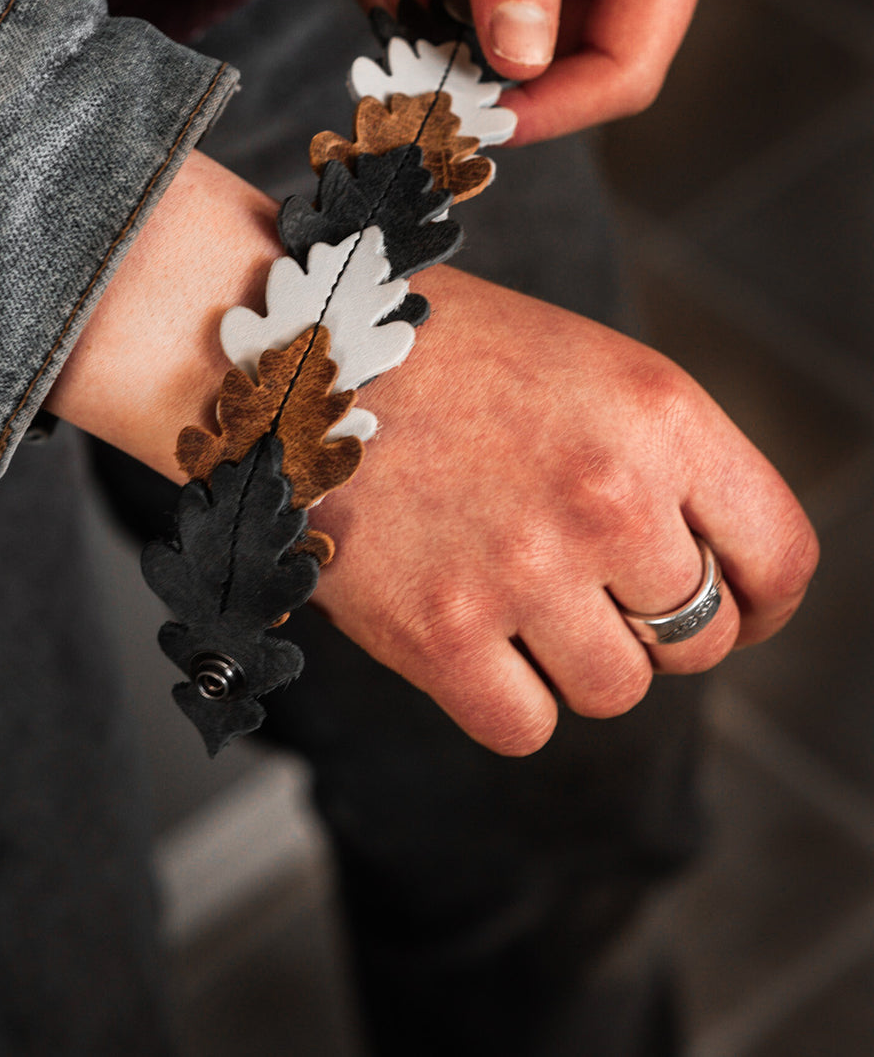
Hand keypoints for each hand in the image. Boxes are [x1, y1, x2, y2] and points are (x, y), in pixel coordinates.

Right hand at [311, 265, 816, 753]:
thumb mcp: (591, 368)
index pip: (780, 556)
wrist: (299, 353)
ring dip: (577, 659)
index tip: (734, 607)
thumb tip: (718, 579)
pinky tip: (468, 629)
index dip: (763, 599)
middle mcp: (608, 497)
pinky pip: (526, 725)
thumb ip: (669, 465)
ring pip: (617, 691)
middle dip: (656, 625)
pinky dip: (504, 696)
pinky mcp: (439, 634)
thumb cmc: (449, 354)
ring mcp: (524, 570)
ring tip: (515, 591)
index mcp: (661, 415)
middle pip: (700, 636)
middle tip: (588, 582)